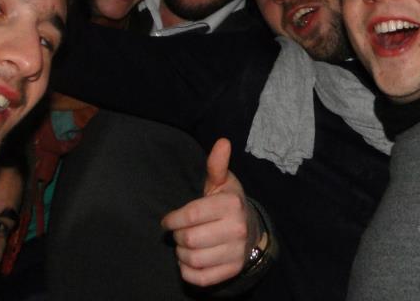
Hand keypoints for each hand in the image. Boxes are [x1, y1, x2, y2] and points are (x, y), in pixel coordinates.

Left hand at [161, 138, 259, 285]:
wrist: (251, 230)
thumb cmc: (229, 203)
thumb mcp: (223, 182)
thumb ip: (217, 165)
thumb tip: (222, 141)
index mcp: (232, 204)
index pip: (190, 215)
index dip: (173, 219)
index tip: (168, 220)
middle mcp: (236, 228)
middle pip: (188, 239)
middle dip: (177, 236)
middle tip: (178, 232)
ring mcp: (236, 252)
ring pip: (192, 259)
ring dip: (181, 254)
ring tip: (184, 245)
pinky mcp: (232, 270)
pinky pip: (200, 277)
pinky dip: (187, 271)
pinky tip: (189, 260)